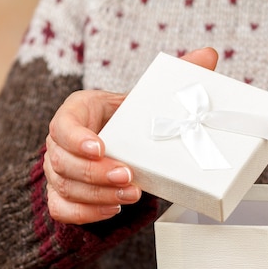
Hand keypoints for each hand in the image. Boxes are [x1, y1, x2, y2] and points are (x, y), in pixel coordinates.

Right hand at [44, 47, 218, 223]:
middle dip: (96, 173)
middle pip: (63, 161)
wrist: (117, 144)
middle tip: (127, 177)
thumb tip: (209, 55)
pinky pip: (63, 209)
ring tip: (131, 195)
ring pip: (66, 187)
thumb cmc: (127, 121)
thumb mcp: (145, 98)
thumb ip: (173, 76)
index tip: (101, 147)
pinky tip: (113, 210)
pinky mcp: (62, 196)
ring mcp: (58, 172)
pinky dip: (87, 214)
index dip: (76, 138)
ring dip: (98, 195)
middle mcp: (61, 143)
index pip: (63, 124)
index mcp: (77, 112)